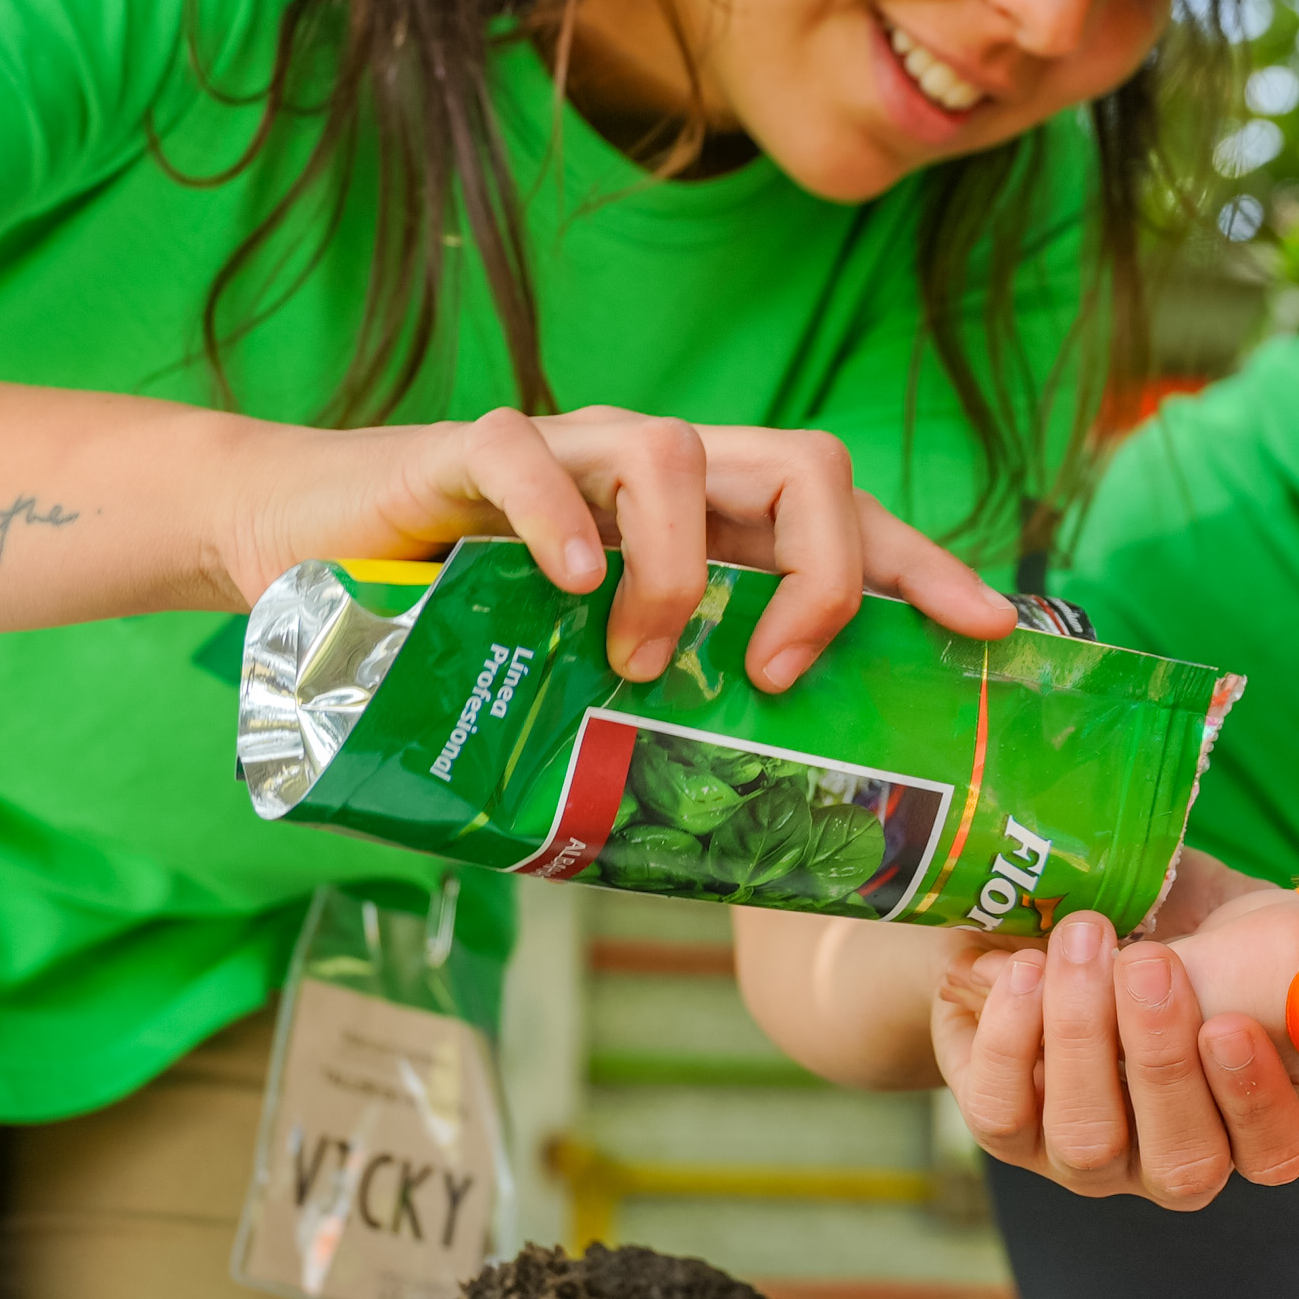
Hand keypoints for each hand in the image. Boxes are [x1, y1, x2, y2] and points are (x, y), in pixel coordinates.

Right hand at [252, 407, 1013, 685]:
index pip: (844, 520)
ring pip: (677, 453)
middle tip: (779, 675)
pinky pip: (531, 456)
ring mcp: (566, 450)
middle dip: (828, 573)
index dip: (925, 567)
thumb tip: (731, 850)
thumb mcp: (578, 673)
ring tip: (641, 660)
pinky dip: (563, 519)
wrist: (307, 543)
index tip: (991, 631)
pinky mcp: (466, 448)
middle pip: (802, 465)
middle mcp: (654, 472)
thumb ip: (651, 718)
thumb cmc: (460, 621)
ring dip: (682, 569)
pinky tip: (571, 584)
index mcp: (704, 519)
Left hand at [935, 896, 1298, 1208]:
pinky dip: (1011, 1038)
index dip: (1256, 1101)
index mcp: (1245, 1121)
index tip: (1230, 1024)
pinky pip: (1003, 1112)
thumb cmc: (1176, 929)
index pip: (1274, 1152)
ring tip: (1083, 943)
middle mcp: (1169, 1161)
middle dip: (1160, 1059)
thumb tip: (1220, 953)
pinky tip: (1026, 969)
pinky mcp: (1010, 1134)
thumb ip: (1241, 946)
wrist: (1072, 930)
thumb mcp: (1226, 928)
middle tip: (1148, 963)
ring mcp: (1087, 1161)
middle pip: (1181, 1163)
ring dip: (1083, 1034)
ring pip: (1087, 1140)